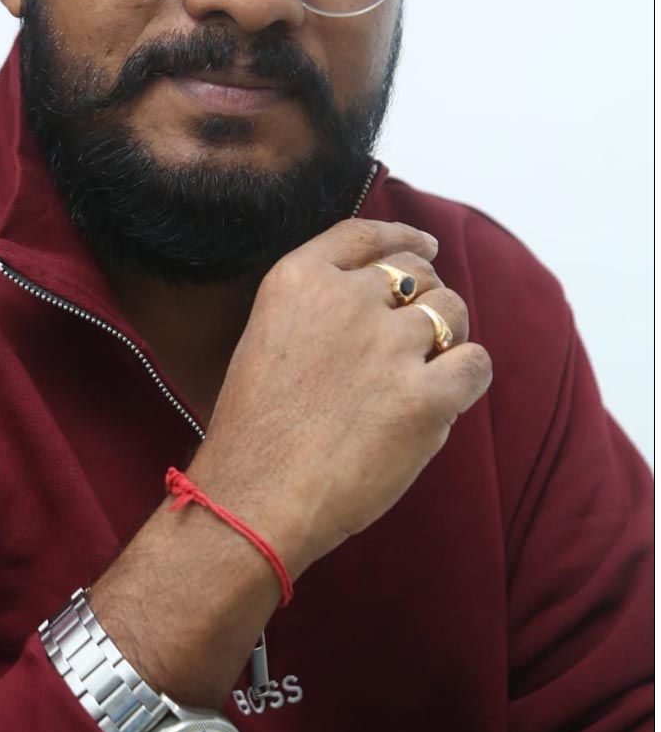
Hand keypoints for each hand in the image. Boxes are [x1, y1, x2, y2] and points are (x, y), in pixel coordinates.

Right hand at [189, 219, 492, 579]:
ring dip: (447, 334)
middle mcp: (347, 299)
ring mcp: (389, 345)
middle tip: (420, 332)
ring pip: (451, 311)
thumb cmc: (256, 431)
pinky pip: (475, 363)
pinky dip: (467, 375)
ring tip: (428, 368)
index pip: (364, 234)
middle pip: (415, 272)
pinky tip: (450, 393)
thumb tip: (387, 300)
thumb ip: (317, 308)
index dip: (403, 236)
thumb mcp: (267, 336)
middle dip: (424, 296)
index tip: (428, 244)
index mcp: (299, 279)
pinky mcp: (425, 396)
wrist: (256, 497)